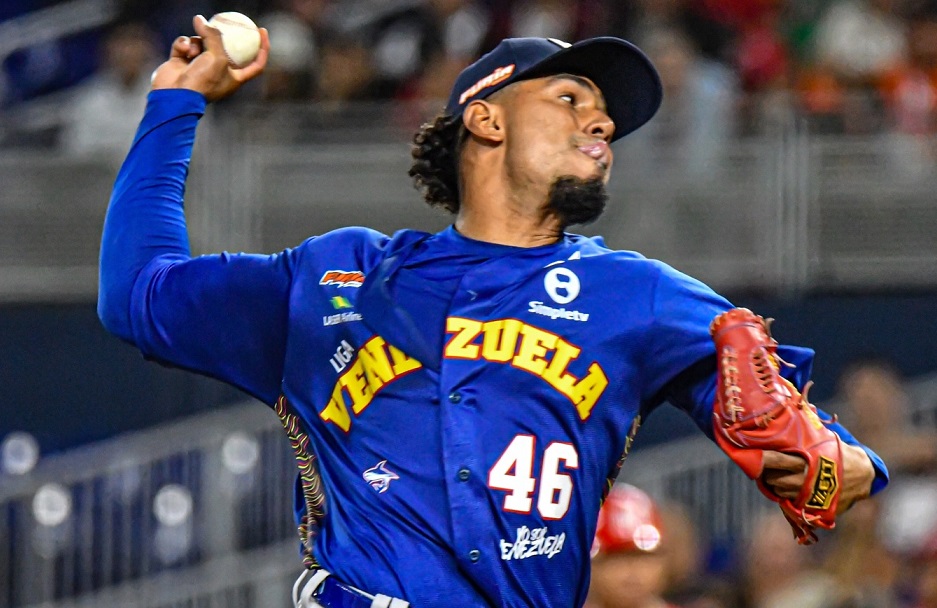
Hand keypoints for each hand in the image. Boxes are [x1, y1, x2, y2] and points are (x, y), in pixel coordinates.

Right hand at [151, 15, 268, 101]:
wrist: (174, 96)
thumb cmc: (201, 81)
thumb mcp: (216, 57)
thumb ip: (212, 36)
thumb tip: (200, 20)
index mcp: (235, 79)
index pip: (256, 64)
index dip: (263, 48)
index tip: (262, 31)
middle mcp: (219, 73)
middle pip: (224, 48)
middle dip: (219, 36)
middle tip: (220, 21)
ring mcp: (199, 68)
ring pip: (201, 43)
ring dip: (197, 42)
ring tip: (192, 51)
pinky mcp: (182, 63)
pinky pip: (185, 45)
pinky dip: (183, 45)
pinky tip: (182, 49)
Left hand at [761, 445, 873, 513]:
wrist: (865, 475)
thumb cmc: (840, 453)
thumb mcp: (825, 439)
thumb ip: (805, 434)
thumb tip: (787, 415)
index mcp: (809, 460)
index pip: (776, 460)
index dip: (763, 458)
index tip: (755, 454)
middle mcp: (808, 480)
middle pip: (774, 479)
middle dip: (767, 473)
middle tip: (765, 467)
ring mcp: (812, 497)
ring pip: (780, 493)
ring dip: (775, 486)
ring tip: (776, 477)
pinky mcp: (817, 509)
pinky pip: (792, 505)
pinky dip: (786, 498)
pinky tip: (788, 490)